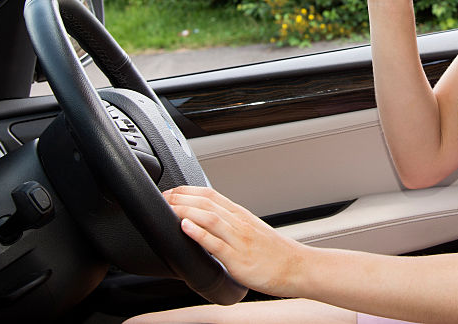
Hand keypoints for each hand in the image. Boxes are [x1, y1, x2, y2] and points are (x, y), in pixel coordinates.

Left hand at [163, 186, 304, 296]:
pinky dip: (199, 233)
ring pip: (209, 218)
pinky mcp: (238, 259)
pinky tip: (186, 228)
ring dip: (185, 210)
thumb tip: (207, 222)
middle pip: (206, 202)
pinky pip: (216, 243)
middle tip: (161, 197)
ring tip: (168, 207)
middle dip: (180, 198)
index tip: (169, 191)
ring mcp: (239, 240)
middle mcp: (239, 223)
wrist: (297, 267)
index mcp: (240, 215)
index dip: (186, 190)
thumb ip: (230, 225)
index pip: (210, 194)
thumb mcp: (250, 232)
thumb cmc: (274, 253)